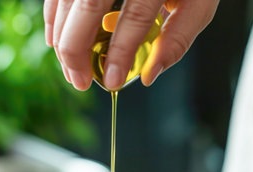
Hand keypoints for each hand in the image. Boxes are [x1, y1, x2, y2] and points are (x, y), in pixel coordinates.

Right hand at [43, 0, 218, 90]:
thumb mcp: (197, 3)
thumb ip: (177, 39)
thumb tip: (148, 75)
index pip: (135, 17)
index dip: (120, 52)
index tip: (111, 81)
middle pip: (88, 5)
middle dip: (77, 50)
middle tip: (80, 82)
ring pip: (68, 0)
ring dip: (63, 38)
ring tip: (71, 70)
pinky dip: (54, 16)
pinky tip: (56, 40)